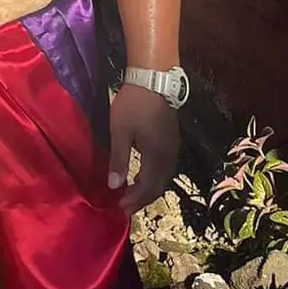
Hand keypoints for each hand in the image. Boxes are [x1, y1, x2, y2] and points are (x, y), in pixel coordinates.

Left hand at [109, 80, 180, 214]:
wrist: (153, 79)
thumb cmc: (134, 105)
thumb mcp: (120, 132)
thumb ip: (119, 160)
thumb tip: (114, 186)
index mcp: (157, 157)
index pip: (148, 188)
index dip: (135, 201)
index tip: (121, 209)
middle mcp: (169, 157)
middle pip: (158, 186)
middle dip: (142, 198)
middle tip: (126, 206)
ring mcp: (173, 148)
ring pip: (163, 177)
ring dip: (148, 188)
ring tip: (131, 194)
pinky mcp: (171, 140)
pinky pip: (165, 167)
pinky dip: (153, 177)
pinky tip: (142, 174)